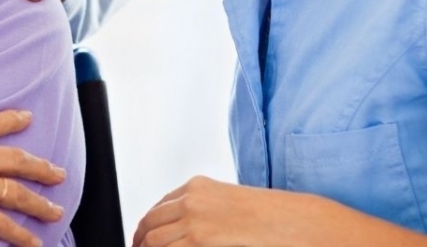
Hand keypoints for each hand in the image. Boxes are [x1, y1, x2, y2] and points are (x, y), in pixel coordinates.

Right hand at [0, 109, 66, 246]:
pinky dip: (21, 235)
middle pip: (14, 159)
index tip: (28, 117)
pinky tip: (35, 242)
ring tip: (57, 210)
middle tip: (58, 170)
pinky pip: (2, 223)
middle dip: (39, 165)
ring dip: (39, 202)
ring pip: (16, 191)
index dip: (11, 120)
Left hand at [133, 176, 302, 246]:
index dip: (147, 224)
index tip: (143, 236)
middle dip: (141, 239)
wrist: (284, 220)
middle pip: (150, 222)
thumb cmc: (263, 215)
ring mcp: (192, 219)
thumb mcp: (226, 202)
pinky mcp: (197, 239)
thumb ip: (203, 208)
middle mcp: (190, 199)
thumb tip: (184, 227)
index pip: (159, 206)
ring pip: (153, 240)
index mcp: (196, 185)